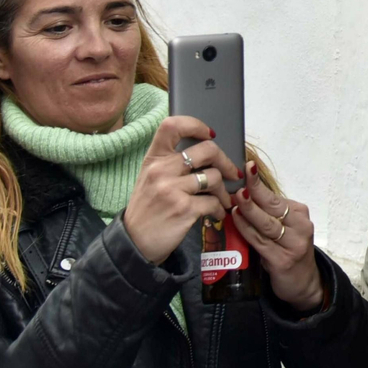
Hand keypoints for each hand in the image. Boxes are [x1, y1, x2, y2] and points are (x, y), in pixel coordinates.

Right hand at [123, 117, 240, 265]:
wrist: (134, 243)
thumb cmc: (148, 209)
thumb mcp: (150, 179)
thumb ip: (171, 163)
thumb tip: (207, 151)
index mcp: (153, 159)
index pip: (171, 126)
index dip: (195, 124)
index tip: (210, 134)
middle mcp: (161, 170)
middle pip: (207, 150)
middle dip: (226, 162)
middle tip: (233, 172)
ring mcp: (172, 189)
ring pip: (214, 177)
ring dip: (224, 191)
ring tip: (223, 200)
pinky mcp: (183, 209)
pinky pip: (214, 202)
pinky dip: (220, 209)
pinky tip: (217, 214)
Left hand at [232, 160, 326, 313]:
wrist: (304, 284)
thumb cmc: (289, 251)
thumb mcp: (285, 229)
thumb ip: (269, 215)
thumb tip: (240, 196)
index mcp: (300, 215)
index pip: (277, 198)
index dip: (260, 184)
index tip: (248, 168)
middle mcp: (301, 227)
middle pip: (274, 208)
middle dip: (255, 193)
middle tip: (240, 181)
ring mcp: (293, 245)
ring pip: (267, 224)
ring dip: (249, 210)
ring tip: (235, 199)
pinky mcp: (282, 261)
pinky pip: (261, 242)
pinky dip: (247, 230)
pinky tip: (236, 220)